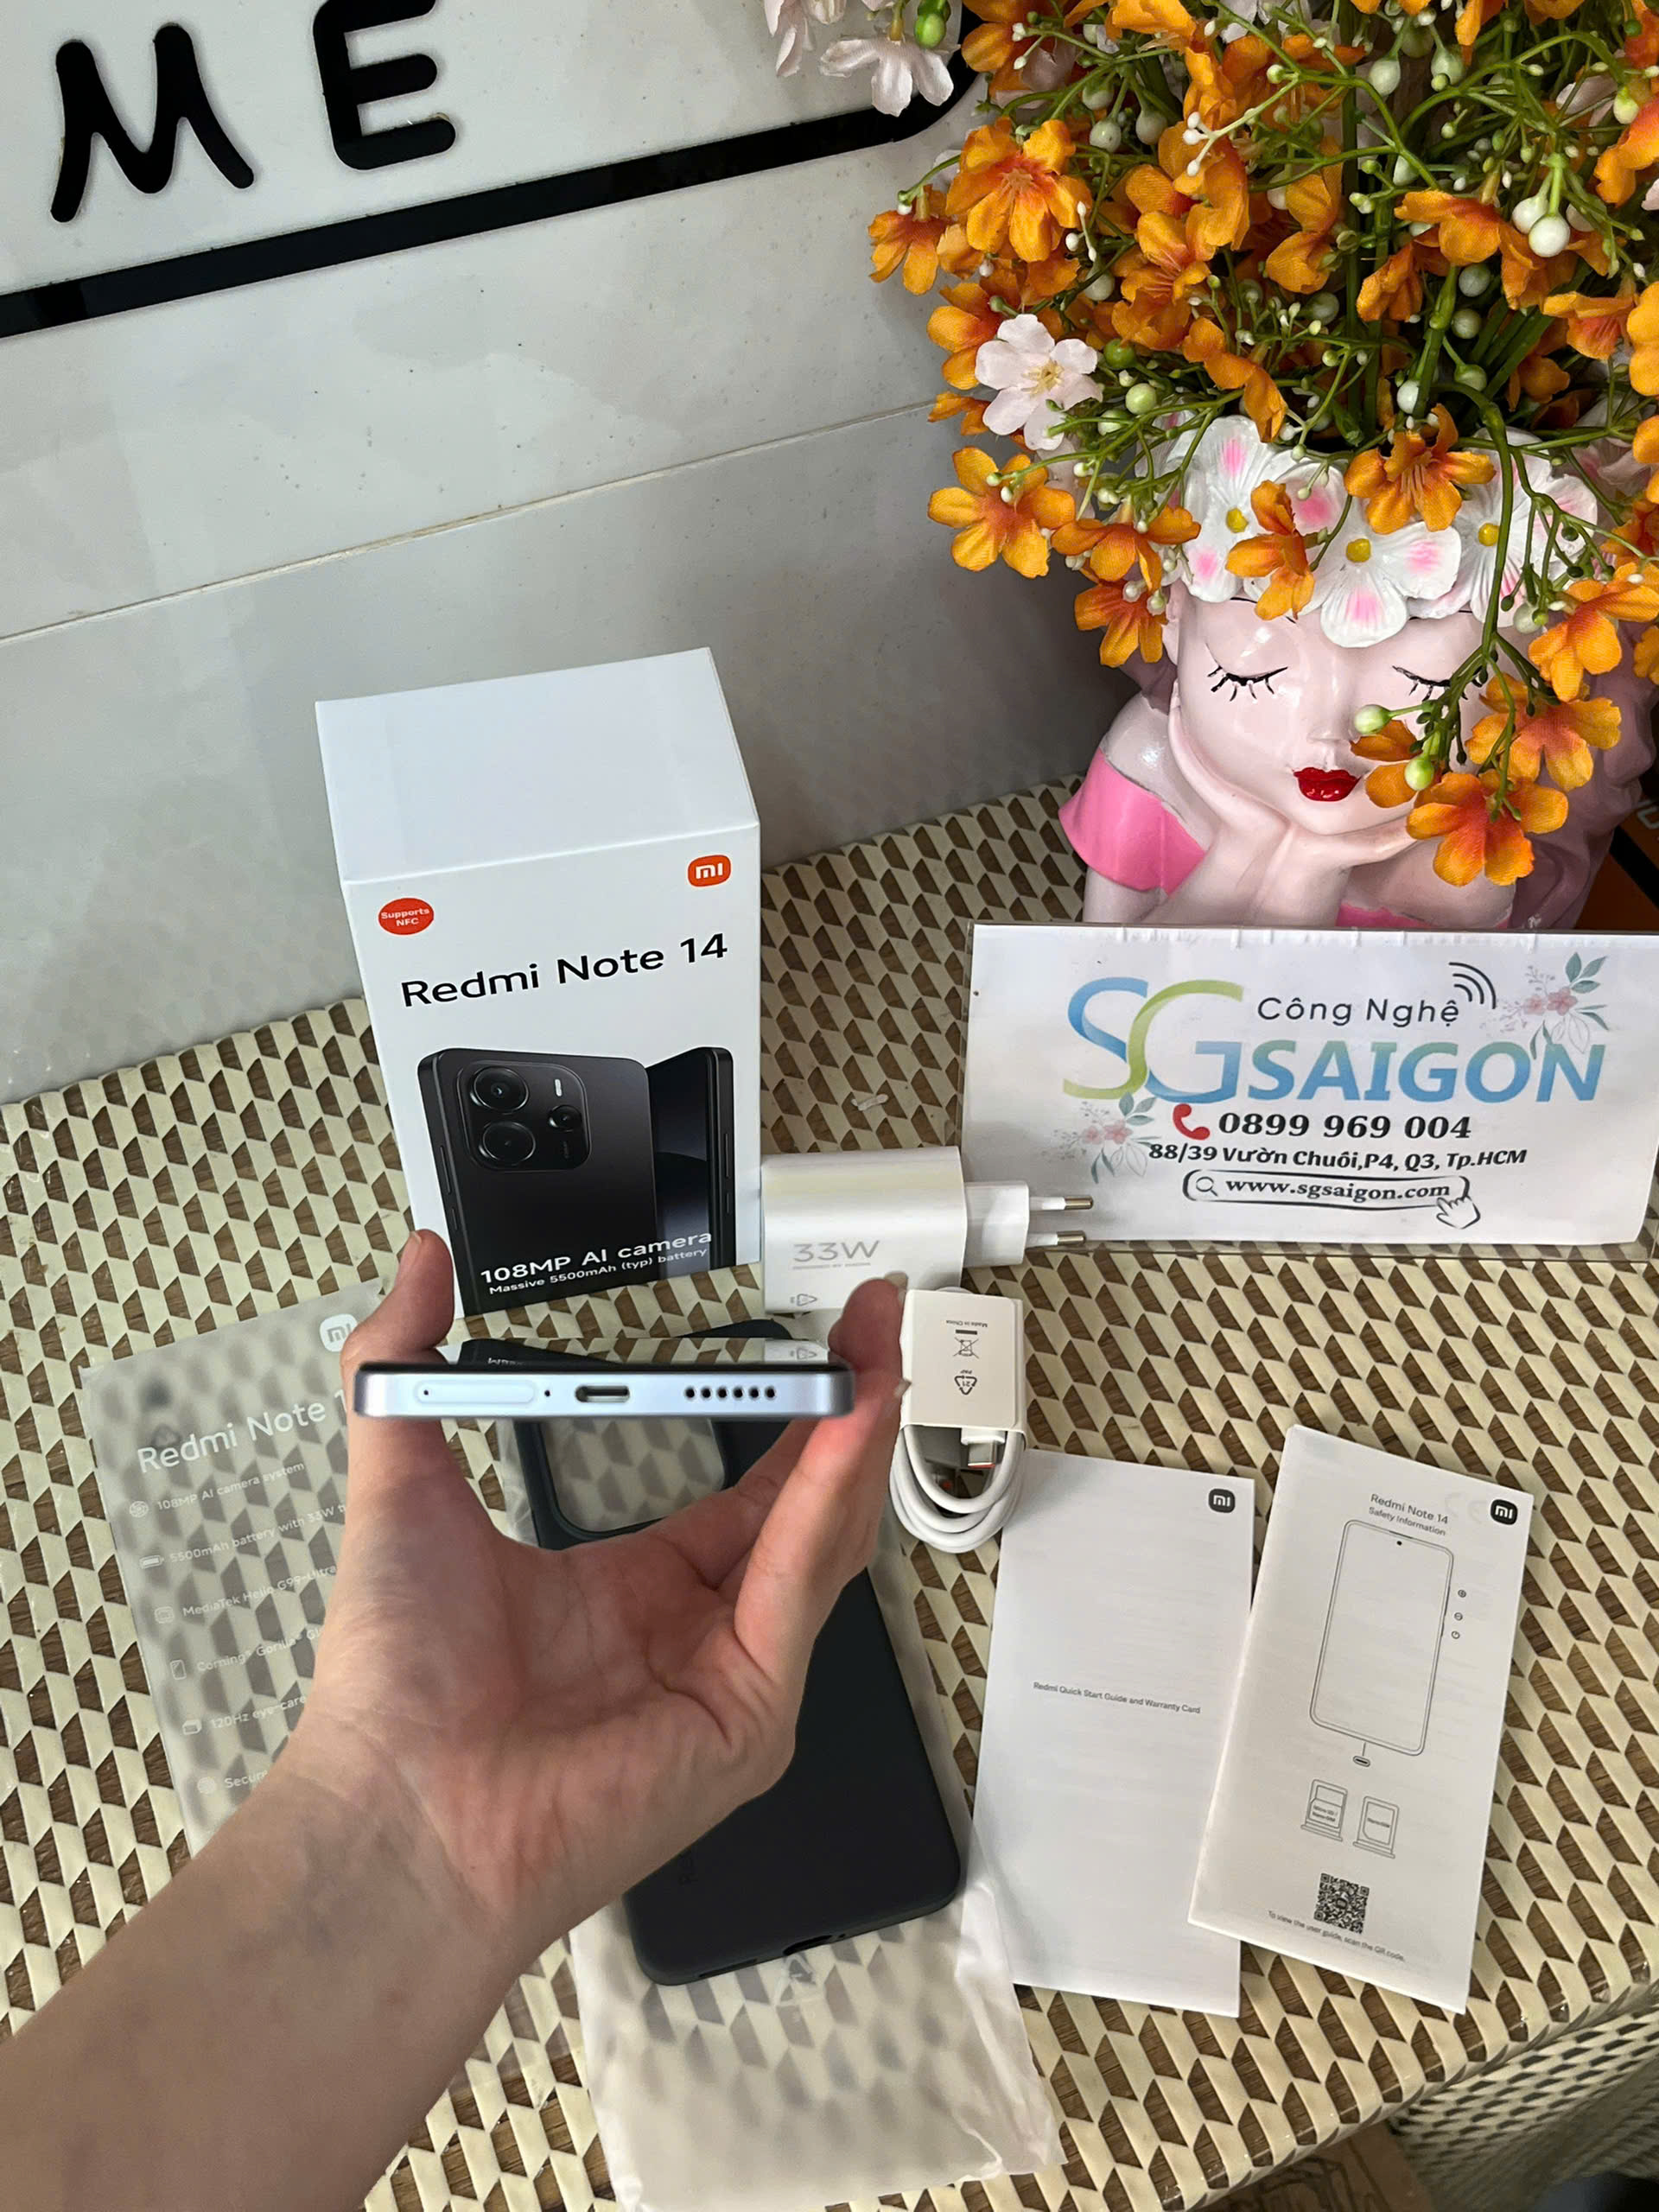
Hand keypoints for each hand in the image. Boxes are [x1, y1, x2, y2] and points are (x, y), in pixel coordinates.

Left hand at [288, 1233, 905, 1972]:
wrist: (395, 1807)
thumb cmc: (394, 1682)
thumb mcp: (404, 1483)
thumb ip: (405, 1363)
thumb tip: (416, 1260)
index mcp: (631, 1594)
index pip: (745, 1495)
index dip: (789, 1416)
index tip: (818, 1342)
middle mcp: (693, 1637)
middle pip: (805, 1509)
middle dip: (849, 1412)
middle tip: (876, 1323)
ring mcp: (730, 1681)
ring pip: (820, 1543)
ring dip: (856, 1444)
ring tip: (879, 1355)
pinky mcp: (748, 1718)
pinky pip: (795, 1591)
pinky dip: (825, 1506)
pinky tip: (843, 1431)